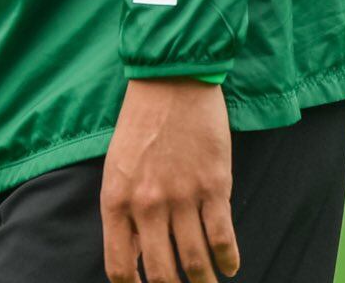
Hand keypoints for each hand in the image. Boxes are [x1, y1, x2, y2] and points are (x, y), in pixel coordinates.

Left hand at [101, 78, 239, 282]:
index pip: (119, 265)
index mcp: (116, 199)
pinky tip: (229, 267)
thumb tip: (134, 256)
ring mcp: (181, 197)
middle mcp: (146, 204)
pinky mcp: (213, 187)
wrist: (170, 81)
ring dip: (204, 282)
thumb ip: (125, 212)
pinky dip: (228, 261)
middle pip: (162, 274)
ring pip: (196, 263)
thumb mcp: (117, 168)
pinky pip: (223, 239)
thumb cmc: (140, 124)